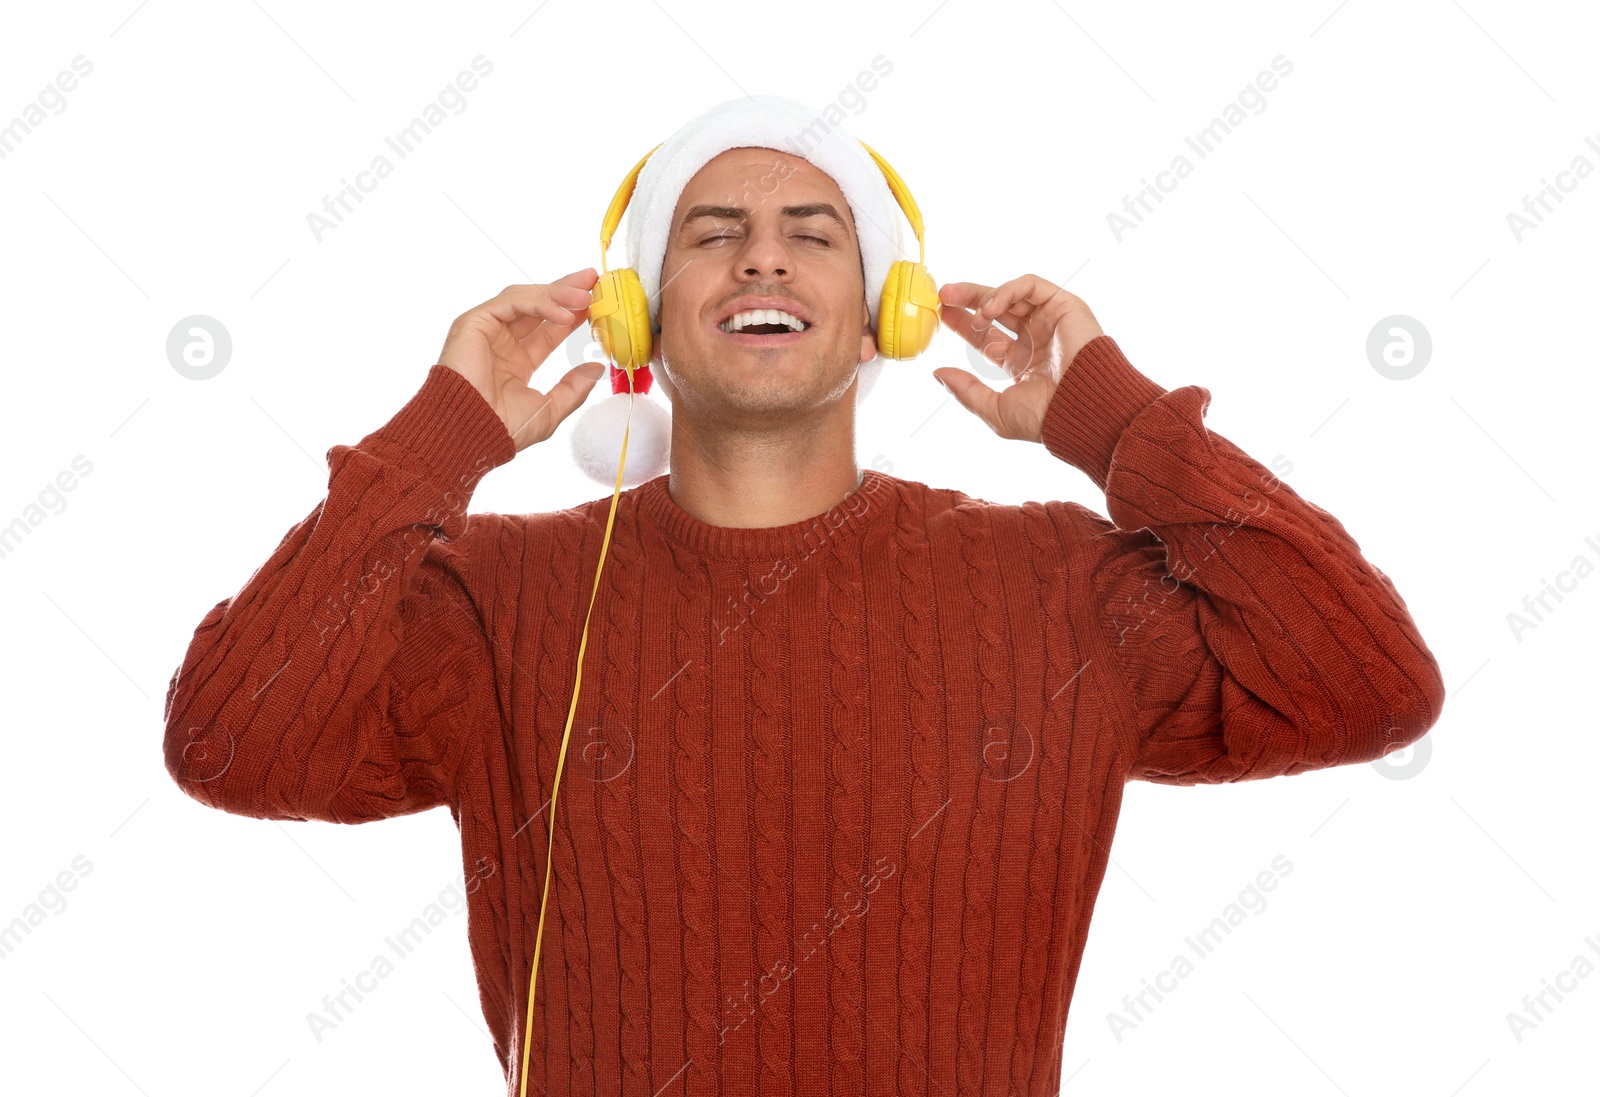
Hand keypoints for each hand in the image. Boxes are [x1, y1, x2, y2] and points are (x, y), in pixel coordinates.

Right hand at [437, 269, 607, 452]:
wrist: (469, 433)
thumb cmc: (502, 429)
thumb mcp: (549, 410)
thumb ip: (573, 389)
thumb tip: (596, 368)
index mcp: (516, 361)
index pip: (548, 329)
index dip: (572, 314)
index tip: (596, 302)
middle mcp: (500, 342)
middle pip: (537, 306)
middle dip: (565, 291)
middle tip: (592, 280)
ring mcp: (486, 330)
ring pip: (524, 299)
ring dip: (556, 294)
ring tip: (584, 296)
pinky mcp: (473, 322)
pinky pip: (511, 302)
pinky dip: (539, 303)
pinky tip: (564, 314)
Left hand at [932, 275, 1103, 442]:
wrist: (1085, 408)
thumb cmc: (1047, 417)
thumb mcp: (996, 410)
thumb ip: (966, 391)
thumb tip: (937, 373)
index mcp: (1021, 363)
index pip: (986, 336)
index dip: (963, 324)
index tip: (941, 314)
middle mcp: (1035, 339)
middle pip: (995, 310)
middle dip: (968, 299)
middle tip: (944, 294)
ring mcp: (1050, 321)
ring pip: (1011, 294)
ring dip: (985, 296)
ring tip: (969, 310)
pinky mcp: (1064, 305)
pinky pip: (1031, 286)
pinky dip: (1008, 291)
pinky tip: (991, 308)